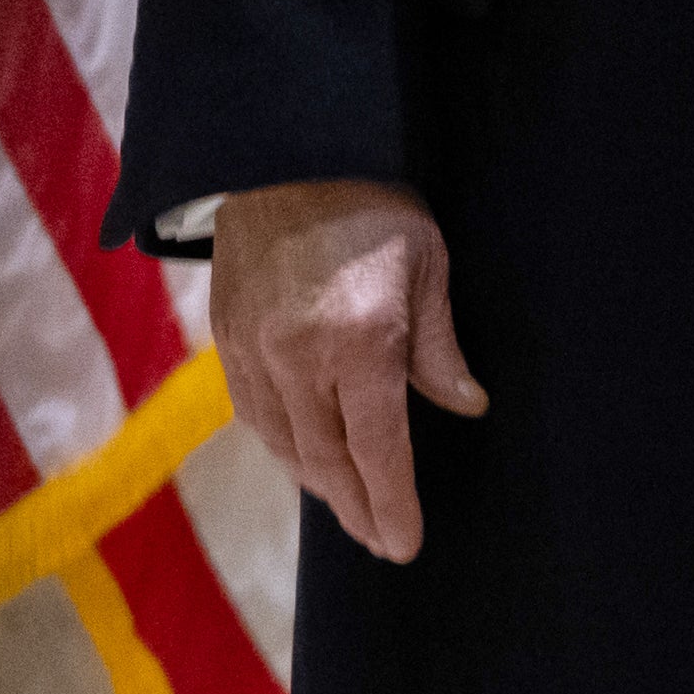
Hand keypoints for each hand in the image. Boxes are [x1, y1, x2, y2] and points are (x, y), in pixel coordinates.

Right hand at [212, 180, 485, 562]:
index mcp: (360, 341)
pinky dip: (283, 446)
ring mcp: (254, 350)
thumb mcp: (427, 262)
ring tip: (351, 508)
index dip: (392, 504)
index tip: (405, 544)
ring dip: (320, 484)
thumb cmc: (371, 201)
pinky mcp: (226, 336)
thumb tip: (467, 406)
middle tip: (382, 540)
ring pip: (286, 445)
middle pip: (328, 461)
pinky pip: (254, 413)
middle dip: (358, 509)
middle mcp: (299, 357)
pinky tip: (305, 458)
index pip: (378, 451)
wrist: (285, 149)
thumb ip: (439, 347)